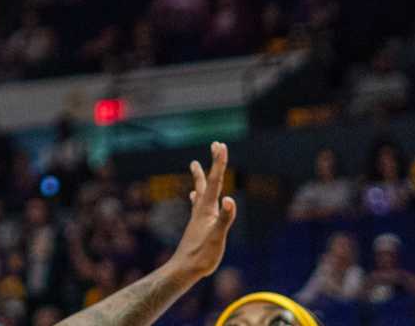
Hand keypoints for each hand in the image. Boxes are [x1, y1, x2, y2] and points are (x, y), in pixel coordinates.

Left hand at [167, 142, 237, 284]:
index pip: (215, 182)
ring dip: (201, 177)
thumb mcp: (218, 238)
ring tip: (195, 165)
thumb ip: (224, 219)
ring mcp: (198, 217)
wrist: (184, 269)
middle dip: (211, 163)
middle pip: (207, 182)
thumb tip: (230, 199)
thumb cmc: (202, 255)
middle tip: (214, 145)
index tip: (220, 145)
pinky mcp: (197, 226)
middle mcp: (201, 209)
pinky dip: (198, 196)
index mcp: (207, 209)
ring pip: (200, 191)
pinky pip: (198, 205)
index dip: (218, 163)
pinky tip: (194, 197)